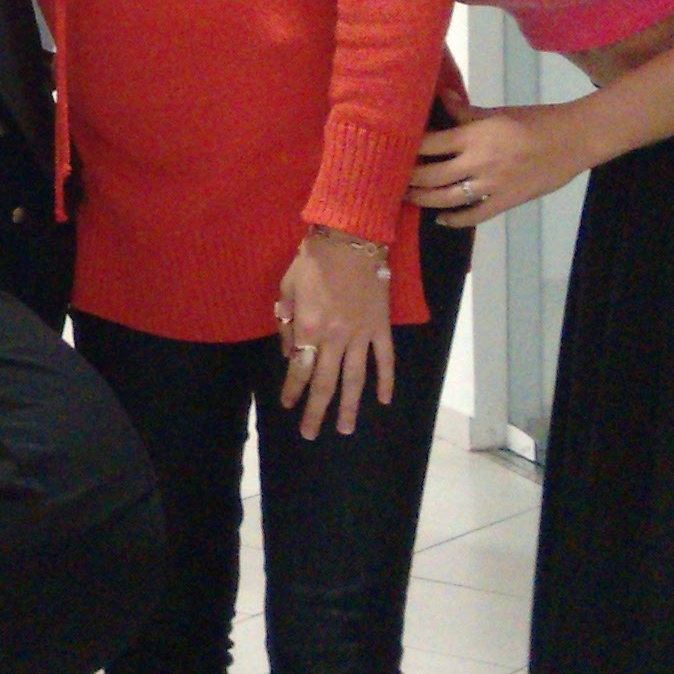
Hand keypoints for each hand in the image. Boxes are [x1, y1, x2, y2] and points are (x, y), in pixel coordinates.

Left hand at [273, 232, 394, 437]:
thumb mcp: (287, 288)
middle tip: (311, 434)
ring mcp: (361, 335)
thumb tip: (291, 351)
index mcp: (309, 328)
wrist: (350, 240)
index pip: (299, 369)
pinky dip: (386, 380)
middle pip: (325, 383)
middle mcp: (336, 338)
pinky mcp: (381, 327)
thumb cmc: (313, 261)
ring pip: (356, 379)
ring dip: (349, 406)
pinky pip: (385, 359)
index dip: (292, 389)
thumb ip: (286, 322)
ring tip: (345, 429)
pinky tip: (384, 400)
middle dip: (316, 410)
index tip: (287, 404)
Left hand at [409, 108, 588, 226]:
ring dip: (422, 199)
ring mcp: (491, 186)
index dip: (407, 149)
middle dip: (407, 178)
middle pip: (430, 175)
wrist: (574, 140)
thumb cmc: (536, 120)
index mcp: (474, 136)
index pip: (429, 144)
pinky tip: (441, 219)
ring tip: (406, 197)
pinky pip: (474, 216)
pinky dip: (455, 220)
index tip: (393, 150)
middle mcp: (478, 163)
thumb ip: (466, 111)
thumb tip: (442, 96)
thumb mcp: (498, 111)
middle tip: (390, 178)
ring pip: (446, 198)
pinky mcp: (506, 202)